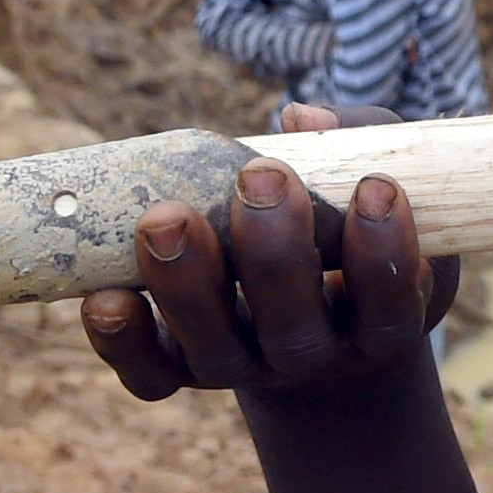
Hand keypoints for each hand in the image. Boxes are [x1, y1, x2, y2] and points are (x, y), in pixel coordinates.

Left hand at [80, 106, 458, 402]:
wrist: (312, 320)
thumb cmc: (349, 229)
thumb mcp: (378, 187)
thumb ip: (356, 145)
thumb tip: (301, 118)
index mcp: (377, 324)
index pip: (390, 308)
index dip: (385, 257)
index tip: (376, 187)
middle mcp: (311, 355)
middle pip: (295, 331)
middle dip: (274, 254)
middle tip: (260, 177)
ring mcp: (243, 367)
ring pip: (216, 348)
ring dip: (188, 286)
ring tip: (164, 219)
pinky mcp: (179, 372)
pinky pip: (149, 374)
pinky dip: (122, 341)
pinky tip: (102, 296)